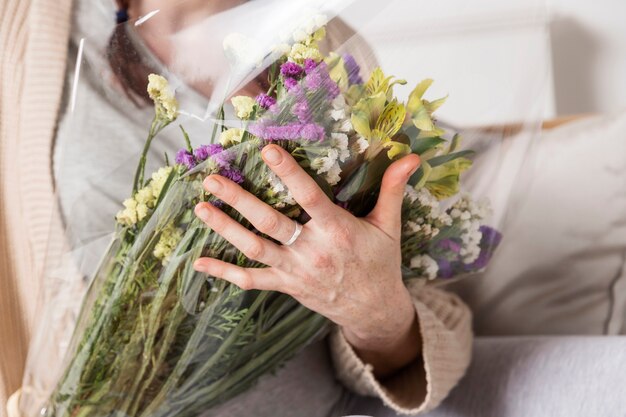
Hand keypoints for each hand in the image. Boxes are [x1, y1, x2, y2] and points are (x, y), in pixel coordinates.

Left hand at [193, 144, 421, 376]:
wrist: (373, 309)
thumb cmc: (380, 263)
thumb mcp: (388, 226)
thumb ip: (392, 189)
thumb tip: (411, 156)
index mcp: (337, 230)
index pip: (309, 196)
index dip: (289, 173)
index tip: (268, 150)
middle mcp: (312, 250)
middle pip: (270, 221)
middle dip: (239, 199)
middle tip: (211, 179)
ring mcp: (295, 270)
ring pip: (254, 248)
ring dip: (225, 229)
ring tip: (200, 208)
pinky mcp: (286, 285)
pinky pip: (252, 281)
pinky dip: (225, 273)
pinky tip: (200, 263)